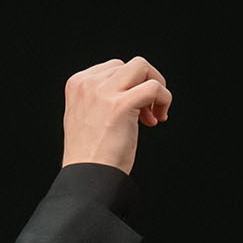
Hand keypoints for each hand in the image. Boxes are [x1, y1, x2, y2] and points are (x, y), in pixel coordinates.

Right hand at [60, 56, 171, 174]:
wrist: (88, 177)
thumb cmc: (91, 155)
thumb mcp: (88, 116)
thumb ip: (102, 98)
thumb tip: (134, 88)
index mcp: (77, 84)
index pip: (114, 67)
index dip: (131, 85)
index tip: (136, 109)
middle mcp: (88, 84)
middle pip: (131, 65)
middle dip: (145, 86)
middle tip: (147, 114)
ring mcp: (104, 92)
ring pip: (143, 68)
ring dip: (156, 89)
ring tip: (154, 115)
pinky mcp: (121, 105)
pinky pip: (154, 88)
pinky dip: (164, 100)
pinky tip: (159, 119)